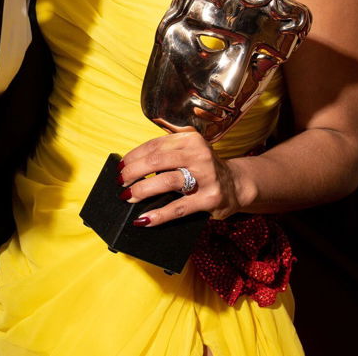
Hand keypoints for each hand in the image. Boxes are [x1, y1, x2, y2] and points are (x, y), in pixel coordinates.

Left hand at [117, 131, 246, 226]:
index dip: (134, 156)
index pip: (155, 145)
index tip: (120, 166)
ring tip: (128, 196)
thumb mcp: (188, 152)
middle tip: (121, 182)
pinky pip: (179, 208)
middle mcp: (199, 154)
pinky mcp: (210, 198)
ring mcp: (207, 176)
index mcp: (190, 139)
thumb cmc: (203, 168)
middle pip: (157, 161)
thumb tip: (130, 166)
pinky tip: (144, 218)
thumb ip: (165, 153)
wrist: (236, 185)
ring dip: (143, 190)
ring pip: (166, 181)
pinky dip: (159, 214)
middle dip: (134, 172)